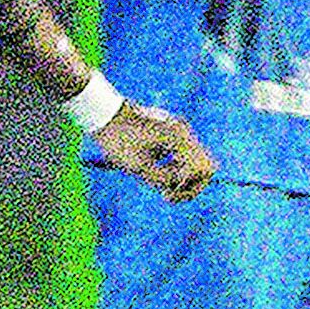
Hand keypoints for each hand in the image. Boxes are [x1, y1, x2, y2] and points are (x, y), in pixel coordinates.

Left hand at [93, 100, 215, 202]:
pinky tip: (160, 172)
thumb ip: (161, 180)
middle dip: (191, 185)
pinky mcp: (172, 132)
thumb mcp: (137, 167)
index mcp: (177, 137)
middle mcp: (183, 131)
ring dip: (184, 178)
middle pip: (206, 166)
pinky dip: (177, 169)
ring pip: (197, 162)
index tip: (167, 192)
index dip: (188, 186)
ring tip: (163, 187)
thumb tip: (177, 189)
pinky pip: (185, 156)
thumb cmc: (117, 139)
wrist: (103, 113)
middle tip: (169, 195)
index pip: (202, 168)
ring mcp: (179, 130)